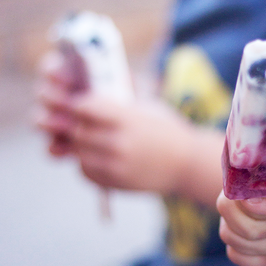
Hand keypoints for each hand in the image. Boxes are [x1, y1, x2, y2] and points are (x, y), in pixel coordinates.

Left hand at [65, 93, 196, 192]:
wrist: (187, 163)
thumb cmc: (168, 129)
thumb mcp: (149, 105)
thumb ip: (121, 97)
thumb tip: (93, 83)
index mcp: (128, 119)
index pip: (85, 107)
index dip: (82, 104)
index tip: (85, 104)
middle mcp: (119, 143)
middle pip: (78, 130)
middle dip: (80, 125)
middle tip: (87, 122)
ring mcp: (116, 166)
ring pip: (79, 152)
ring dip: (82, 144)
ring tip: (96, 138)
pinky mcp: (114, 182)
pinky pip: (85, 171)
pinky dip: (87, 162)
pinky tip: (100, 155)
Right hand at [217, 192, 265, 265]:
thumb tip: (247, 202)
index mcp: (262, 177)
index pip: (235, 186)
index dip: (254, 207)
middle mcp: (246, 194)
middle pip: (225, 210)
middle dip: (258, 229)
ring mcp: (242, 218)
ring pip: (228, 234)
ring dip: (262, 247)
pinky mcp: (244, 243)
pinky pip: (233, 255)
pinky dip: (258, 262)